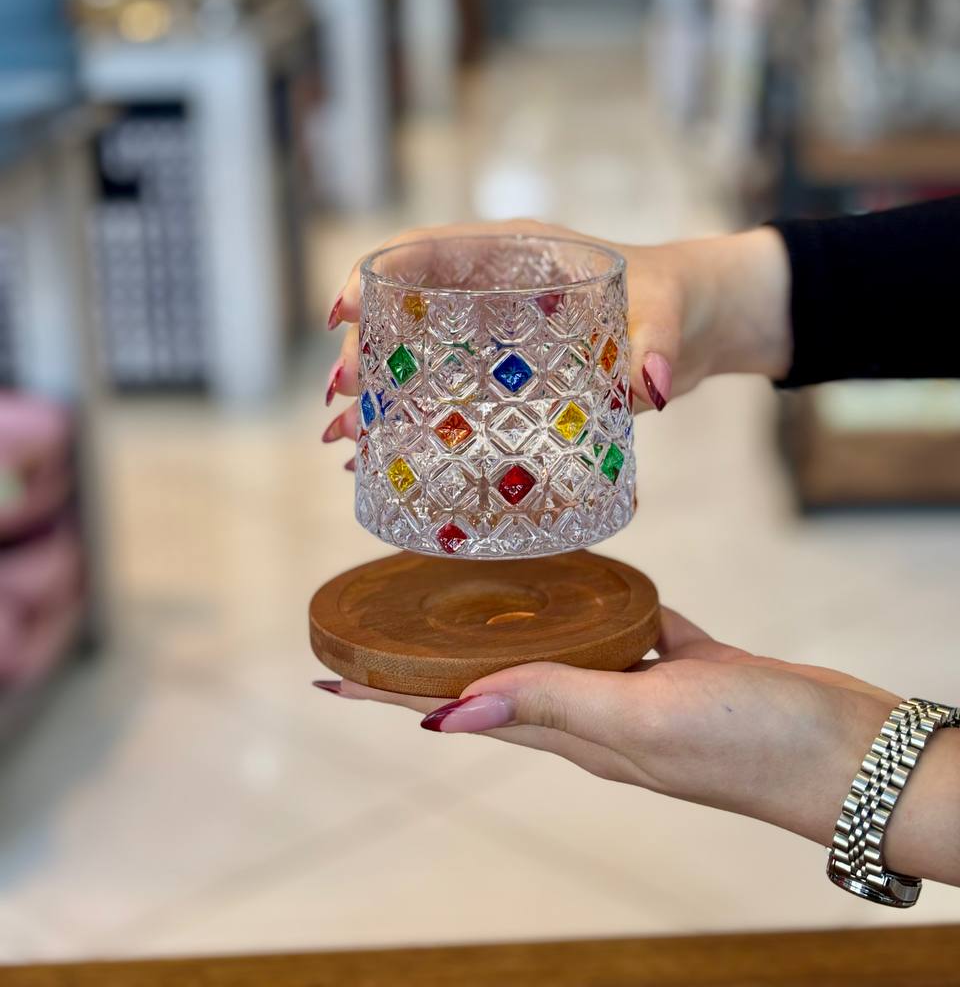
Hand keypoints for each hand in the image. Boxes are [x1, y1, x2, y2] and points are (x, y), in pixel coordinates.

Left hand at [316, 612, 959, 887]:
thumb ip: (551, 703)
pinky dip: (601, 601)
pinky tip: (592, 572)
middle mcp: (596, 713)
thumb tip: (443, 712)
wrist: (848, 752)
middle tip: (383, 623)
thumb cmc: (749, 743)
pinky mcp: (688, 661)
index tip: (330, 675)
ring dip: (510, 625)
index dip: (390, 694)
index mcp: (574, 732)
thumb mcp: (642, 719)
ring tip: (471, 588)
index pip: (457, 708)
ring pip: (558, 647)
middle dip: (432, 657)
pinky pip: (627, 625)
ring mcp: (642, 688)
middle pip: (492, 678)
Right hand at [320, 219, 792, 452]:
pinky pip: (444, 386)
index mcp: (519, 251)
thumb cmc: (680, 300)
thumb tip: (652, 387)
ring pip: (415, 350)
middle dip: (365, 346)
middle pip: (405, 304)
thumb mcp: (670, 318)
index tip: (344, 310)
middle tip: (342, 399)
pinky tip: (381, 454)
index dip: (377, 273)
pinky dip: (410, 417)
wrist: (701, 320)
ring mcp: (496, 329)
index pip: (429, 247)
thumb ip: (660, 347)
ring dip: (376, 390)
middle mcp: (495, 286)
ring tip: (342, 437)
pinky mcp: (507, 369)